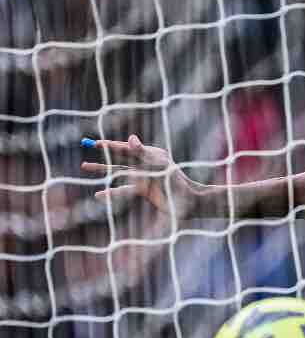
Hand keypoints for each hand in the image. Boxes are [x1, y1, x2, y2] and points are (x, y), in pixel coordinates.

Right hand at [81, 134, 199, 212]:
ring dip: (101, 170)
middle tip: (85, 147)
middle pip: (118, 157)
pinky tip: (98, 195)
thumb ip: (143, 152)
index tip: (94, 143)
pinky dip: (111, 192)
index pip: (125, 147)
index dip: (109, 145)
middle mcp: (144, 164)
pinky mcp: (143, 190)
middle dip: (102, 153)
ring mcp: (143, 177)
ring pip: (117, 172)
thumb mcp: (158, 164)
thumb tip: (130, 137)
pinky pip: (123, 190)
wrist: (187, 200)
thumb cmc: (175, 180)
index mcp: (149, 154)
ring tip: (84, 167)